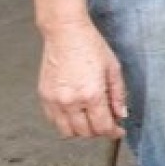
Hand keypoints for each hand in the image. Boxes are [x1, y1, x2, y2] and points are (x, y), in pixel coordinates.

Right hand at [37, 22, 126, 139]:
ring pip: (67, 132)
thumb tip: (121, 115)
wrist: (65, 33)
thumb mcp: (113, 69)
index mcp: (92, 94)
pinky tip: (75, 112)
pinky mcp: (43, 96)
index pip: (102, 127)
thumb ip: (118, 95)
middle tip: (106, 122)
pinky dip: (65, 122)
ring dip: (81, 130)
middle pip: (85, 133)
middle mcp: (71, 101)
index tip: (118, 131)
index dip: (113, 132)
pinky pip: (53, 120)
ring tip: (90, 118)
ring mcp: (54, 100)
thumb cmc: (90, 46)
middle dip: (99, 131)